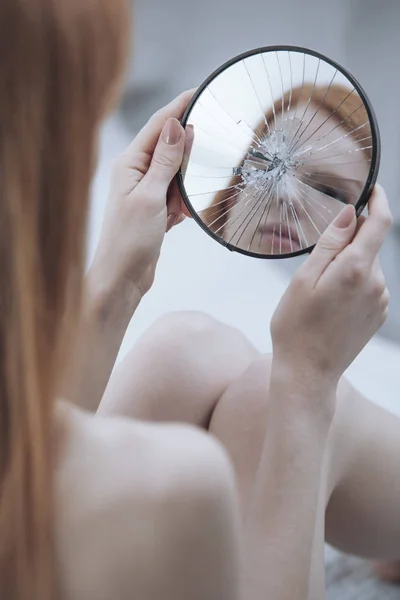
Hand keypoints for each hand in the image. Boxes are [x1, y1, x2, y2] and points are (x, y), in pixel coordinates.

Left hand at [89, 90, 194, 303]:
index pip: (157, 127)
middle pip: (168, 146)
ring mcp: (145, 192)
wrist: (122, 278)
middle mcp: (136, 173)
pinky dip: (184, 200)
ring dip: (188, 178)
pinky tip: (186, 210)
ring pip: (175, 172)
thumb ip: (165, 162)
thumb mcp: (150, 197)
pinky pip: (176, 194)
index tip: (198, 91)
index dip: (178, 107)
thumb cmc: (129, 240)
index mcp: (129, 164)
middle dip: (188, 144)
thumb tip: (175, 125)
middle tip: (212, 134)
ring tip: (200, 179)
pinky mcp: (154, 209)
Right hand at [271, 185, 392, 385]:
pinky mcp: (378, 315)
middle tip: (316, 264)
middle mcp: (376, 283)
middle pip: (369, 245)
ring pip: (368, 266)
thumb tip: (350, 214)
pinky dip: (353, 283)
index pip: (379, 222)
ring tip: (320, 293)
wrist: (307, 372)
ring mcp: (380, 301)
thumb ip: (330, 244)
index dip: (378, 200)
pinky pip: (370, 285)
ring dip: (349, 266)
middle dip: (348, 242)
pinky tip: (332, 304)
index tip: (372, 189)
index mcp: (356, 269)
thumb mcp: (303, 279)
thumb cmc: (296, 326)